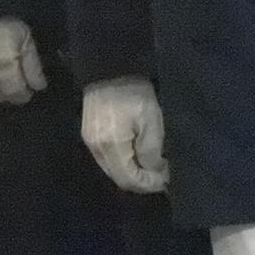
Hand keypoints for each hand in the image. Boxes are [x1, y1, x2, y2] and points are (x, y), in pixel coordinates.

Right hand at [0, 18, 45, 106]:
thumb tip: (39, 87)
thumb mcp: (26, 40)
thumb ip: (33, 65)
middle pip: (3, 96)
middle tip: (19, 90)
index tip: (30, 91)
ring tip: (5, 87)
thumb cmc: (5, 23)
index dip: (26, 94)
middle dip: (14, 95)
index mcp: (7, 68)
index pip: (19, 92)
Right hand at [81, 78, 168, 194]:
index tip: (166, 180)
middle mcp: (96, 150)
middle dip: (141, 181)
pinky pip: (107, 160)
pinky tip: (137, 156)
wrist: (109, 70)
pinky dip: (123, 163)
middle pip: (119, 179)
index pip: (129, 179)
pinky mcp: (89, 136)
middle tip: (161, 175)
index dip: (148, 184)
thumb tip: (155, 173)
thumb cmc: (135, 94)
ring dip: (132, 173)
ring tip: (152, 167)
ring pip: (113, 170)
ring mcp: (89, 143)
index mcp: (111, 146)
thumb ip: (151, 151)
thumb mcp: (151, 121)